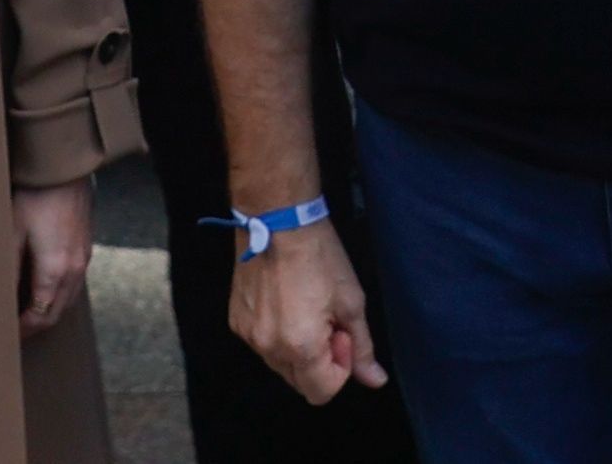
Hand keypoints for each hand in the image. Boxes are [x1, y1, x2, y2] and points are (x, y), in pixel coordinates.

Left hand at [16, 180, 94, 332]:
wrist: (63, 166)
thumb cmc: (35, 196)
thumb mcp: (12, 233)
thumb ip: (7, 269)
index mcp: (55, 272)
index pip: (40, 317)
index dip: (22, 331)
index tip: (6, 334)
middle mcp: (75, 270)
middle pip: (56, 312)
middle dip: (35, 324)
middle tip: (13, 327)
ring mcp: (83, 257)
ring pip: (67, 298)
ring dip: (47, 308)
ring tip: (24, 309)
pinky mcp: (85, 245)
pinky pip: (73, 281)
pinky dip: (57, 292)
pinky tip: (41, 284)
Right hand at [231, 219, 387, 403]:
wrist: (278, 218)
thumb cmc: (320, 256)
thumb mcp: (351, 301)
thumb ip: (362, 347)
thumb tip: (375, 380)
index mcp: (300, 347)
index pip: (322, 393)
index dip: (340, 368)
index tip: (342, 334)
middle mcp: (268, 348)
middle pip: (300, 383)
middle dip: (319, 362)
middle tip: (327, 321)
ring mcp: (248, 335)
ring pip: (280, 364)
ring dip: (298, 350)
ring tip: (305, 309)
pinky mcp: (236, 320)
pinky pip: (262, 344)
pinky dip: (277, 335)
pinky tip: (285, 302)